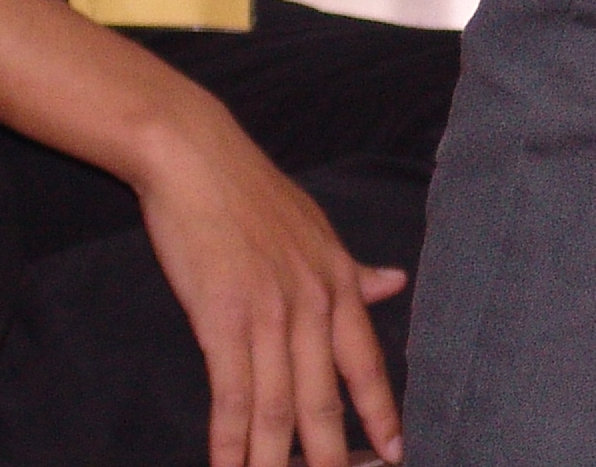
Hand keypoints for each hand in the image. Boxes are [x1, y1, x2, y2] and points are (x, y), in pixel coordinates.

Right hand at [130, 94, 410, 466]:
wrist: (199, 158)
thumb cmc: (252, 194)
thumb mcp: (317, 228)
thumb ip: (351, 269)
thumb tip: (393, 284)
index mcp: (337, 281)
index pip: (366, 361)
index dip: (380, 412)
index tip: (396, 453)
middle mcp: (312, 302)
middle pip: (325, 398)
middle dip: (331, 455)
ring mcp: (268, 313)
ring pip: (279, 407)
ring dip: (276, 462)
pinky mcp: (222, 319)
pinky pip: (232, 394)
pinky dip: (230, 441)